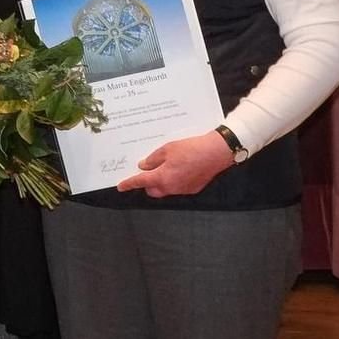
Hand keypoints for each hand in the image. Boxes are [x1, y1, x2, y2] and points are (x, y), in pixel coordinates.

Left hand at [117, 131, 235, 196]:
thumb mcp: (167, 149)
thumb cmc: (191, 148)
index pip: (141, 182)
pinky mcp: (194, 188)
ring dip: (161, 182)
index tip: (121, 186)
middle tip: (147, 170)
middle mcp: (172, 187)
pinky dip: (174, 181)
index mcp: (162, 178)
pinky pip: (178, 187)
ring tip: (164, 167)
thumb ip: (153, 159)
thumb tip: (144, 166)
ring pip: (166, 190)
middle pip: (153, 190)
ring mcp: (184, 189)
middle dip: (147, 183)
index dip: (129, 184)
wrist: (217, 152)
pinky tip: (178, 169)